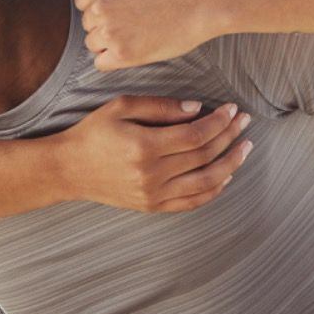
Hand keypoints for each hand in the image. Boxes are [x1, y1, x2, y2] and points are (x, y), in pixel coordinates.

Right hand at [47, 95, 253, 211]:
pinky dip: (213, 191)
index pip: (196, 134)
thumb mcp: (122, 107)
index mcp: (145, 147)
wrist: (68, 169)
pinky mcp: (152, 206)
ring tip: (245, 148)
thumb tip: (197, 108)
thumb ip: (161, 107)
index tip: (232, 109)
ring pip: (205, 182)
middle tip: (244, 121)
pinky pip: (191, 202)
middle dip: (230, 136)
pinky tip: (226, 176)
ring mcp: (153, 194)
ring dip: (230, 164)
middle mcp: (152, 175)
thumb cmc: (93, 133)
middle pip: (205, 155)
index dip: (219, 121)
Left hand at [74, 0, 220, 69]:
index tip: (121, 8)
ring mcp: (109, 32)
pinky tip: (131, 51)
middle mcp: (98, 6)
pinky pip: (102, 63)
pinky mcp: (123, 54)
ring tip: (135, 35)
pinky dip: (113, 60)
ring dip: (109, 42)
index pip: (82, 1)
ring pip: (93, 44)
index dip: (101, 5)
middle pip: (88, 23)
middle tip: (133, 21)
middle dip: (105, 23)